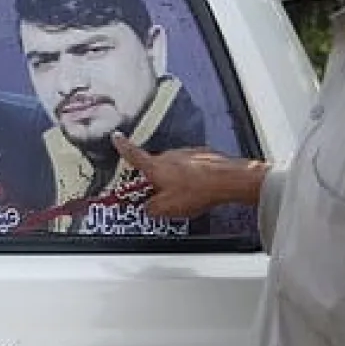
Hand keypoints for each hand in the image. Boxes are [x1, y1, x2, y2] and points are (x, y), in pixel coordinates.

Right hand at [111, 132, 268, 217]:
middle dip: (157, 181)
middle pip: (155, 168)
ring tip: (187, 197)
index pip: (133, 154)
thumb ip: (152, 208)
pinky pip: (191, 169)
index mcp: (155, 166)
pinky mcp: (202, 157)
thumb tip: (149, 208)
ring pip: (175, 169)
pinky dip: (193, 179)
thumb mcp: (167, 208)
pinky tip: (200, 191)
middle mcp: (170, 156)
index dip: (122, 146)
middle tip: (162, 197)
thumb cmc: (197, 191)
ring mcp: (187, 155)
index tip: (116, 137)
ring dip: (177, 181)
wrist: (228, 180)